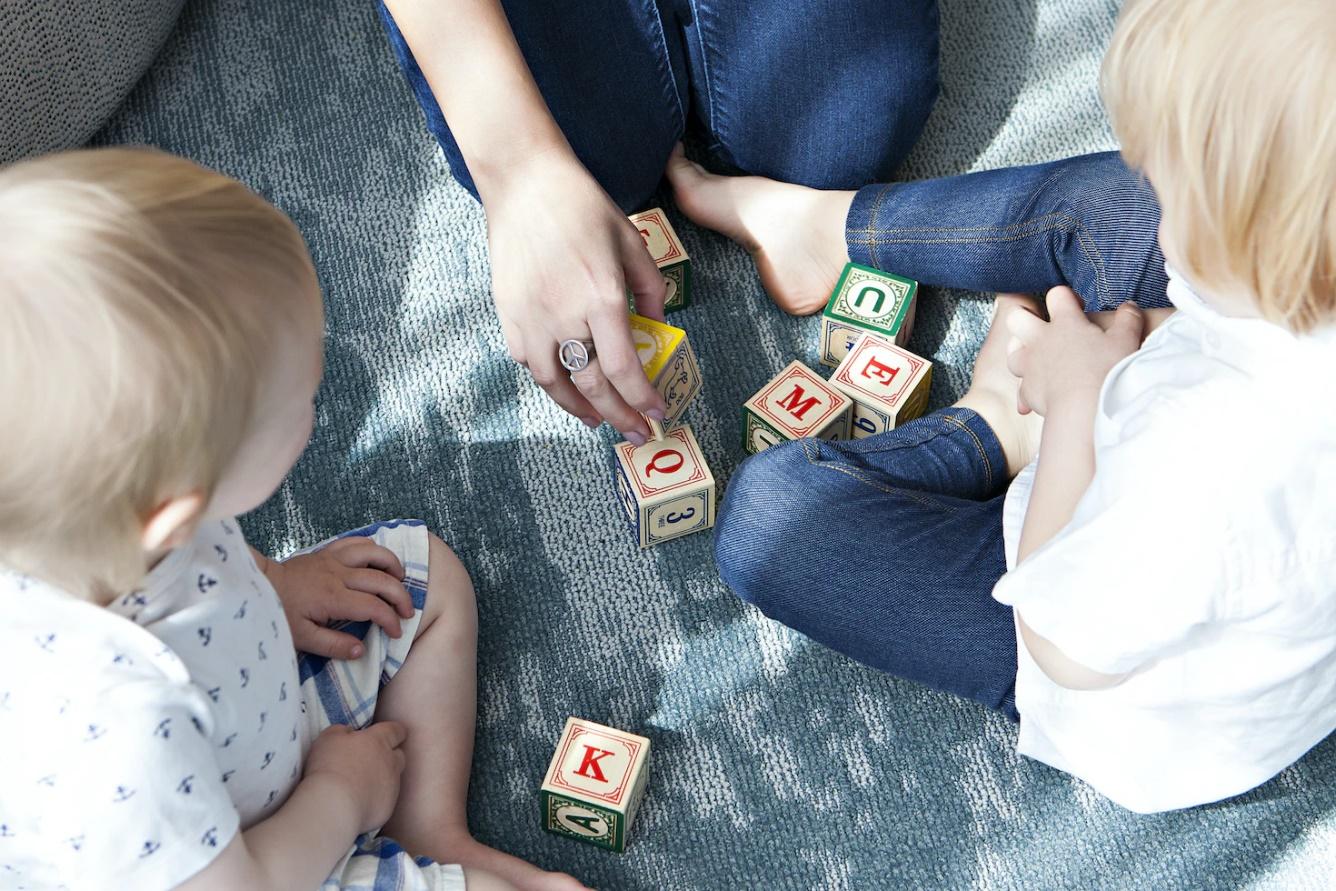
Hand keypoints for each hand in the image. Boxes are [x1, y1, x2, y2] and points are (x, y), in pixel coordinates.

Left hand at [262, 538, 414, 658]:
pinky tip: (378, 560)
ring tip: (400, 580)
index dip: (391, 620)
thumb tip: (362, 650)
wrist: (258, 585)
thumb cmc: (279, 613)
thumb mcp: (302, 638)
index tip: (396, 632)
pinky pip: (356, 541)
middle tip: (408, 612)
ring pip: (374, 553)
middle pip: (382, 580)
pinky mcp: (327, 551)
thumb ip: (333, 645)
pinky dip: (373, 548)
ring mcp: (333, 559)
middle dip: (401, 596)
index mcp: (333, 598)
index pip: (373, 607)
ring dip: (393, 565)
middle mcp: (338, 575)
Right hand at [304, 722, 407, 833]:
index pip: (396, 730)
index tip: (390, 734)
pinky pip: (385, 801)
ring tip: (362, 785)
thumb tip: (348, 732)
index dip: (393, 731)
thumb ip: (342, 731)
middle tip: (372, 760)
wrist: (334, 805)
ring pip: (393, 779)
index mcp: (379, 741)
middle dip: (390, 756)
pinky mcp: (388, 808)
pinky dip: (376, 800)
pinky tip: (359, 803)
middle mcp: (391, 762)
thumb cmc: (329, 766)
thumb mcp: (329, 737)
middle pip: (399, 755)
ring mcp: (392, 786)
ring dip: (382, 779)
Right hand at [482, 150, 667, 442]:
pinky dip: (550, 381)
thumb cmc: (583, 207)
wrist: (524, 183)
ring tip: (599, 419)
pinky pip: (530, 363)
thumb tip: (658, 329)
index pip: (624, 369)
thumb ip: (651, 290)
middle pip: (594, 386)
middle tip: (636, 433)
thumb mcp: (632, 242)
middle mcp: (565, 316)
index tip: (657, 414)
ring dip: (580, 409)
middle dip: (620, 417)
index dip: (642, 399)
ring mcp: (531, 318)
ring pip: (556, 385)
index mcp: (601, 297)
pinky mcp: (508, 315)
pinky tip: (566, 385)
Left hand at [1006, 286, 1143, 416]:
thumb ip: (1128, 319)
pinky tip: (1035, 398)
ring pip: (1012, 351)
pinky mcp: (1027, 390)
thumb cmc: (1107, 371)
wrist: (1085, 408)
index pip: (1056, 295)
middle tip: (1041, 325)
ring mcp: (1030, 365)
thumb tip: (1129, 306)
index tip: (1078, 307)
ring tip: (1035, 358)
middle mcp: (1041, 340)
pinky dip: (1027, 392)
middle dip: (1025, 317)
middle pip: (1017, 317)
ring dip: (1020, 353)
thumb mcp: (1125, 340)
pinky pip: (1020, 389)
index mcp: (1065, 323)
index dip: (1066, 297)